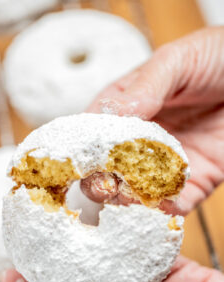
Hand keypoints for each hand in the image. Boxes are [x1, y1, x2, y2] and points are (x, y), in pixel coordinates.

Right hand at [86, 27, 223, 215]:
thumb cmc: (216, 59)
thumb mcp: (177, 61)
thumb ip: (146, 86)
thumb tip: (115, 114)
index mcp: (130, 107)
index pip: (97, 131)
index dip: (87, 146)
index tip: (84, 158)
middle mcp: (143, 139)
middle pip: (111, 167)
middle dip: (102, 180)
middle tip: (104, 185)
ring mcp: (166, 163)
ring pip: (137, 190)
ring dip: (129, 199)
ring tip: (129, 198)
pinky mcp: (194, 181)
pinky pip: (174, 204)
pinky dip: (165, 210)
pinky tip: (161, 205)